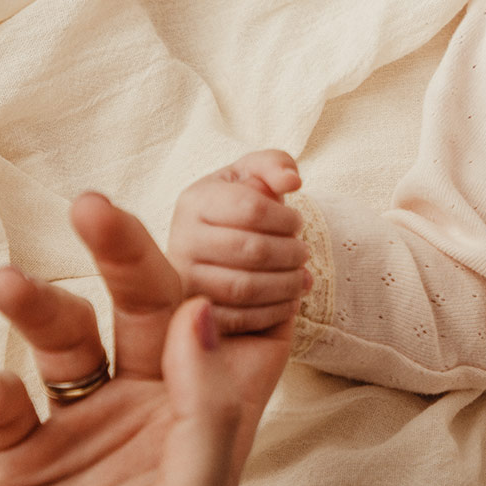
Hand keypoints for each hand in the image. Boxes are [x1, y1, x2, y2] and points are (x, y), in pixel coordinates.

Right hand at [0, 193, 290, 485]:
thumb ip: (206, 411)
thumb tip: (198, 311)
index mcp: (209, 419)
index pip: (239, 326)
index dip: (247, 265)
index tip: (244, 201)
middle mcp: (148, 409)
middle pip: (144, 309)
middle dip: (123, 254)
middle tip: (93, 205)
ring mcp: (77, 428)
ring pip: (62, 340)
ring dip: (34, 306)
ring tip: (3, 284)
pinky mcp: (9, 460)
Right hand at [169, 150, 312, 334]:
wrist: (210, 245)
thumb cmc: (238, 206)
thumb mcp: (253, 175)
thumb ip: (275, 165)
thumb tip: (292, 181)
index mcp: (195, 201)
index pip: (251, 208)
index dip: (286, 218)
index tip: (298, 224)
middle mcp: (182, 239)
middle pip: (251, 250)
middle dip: (290, 253)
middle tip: (303, 254)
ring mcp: (182, 279)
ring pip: (244, 287)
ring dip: (285, 285)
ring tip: (302, 279)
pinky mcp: (191, 314)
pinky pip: (237, 320)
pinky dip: (271, 314)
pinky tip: (288, 303)